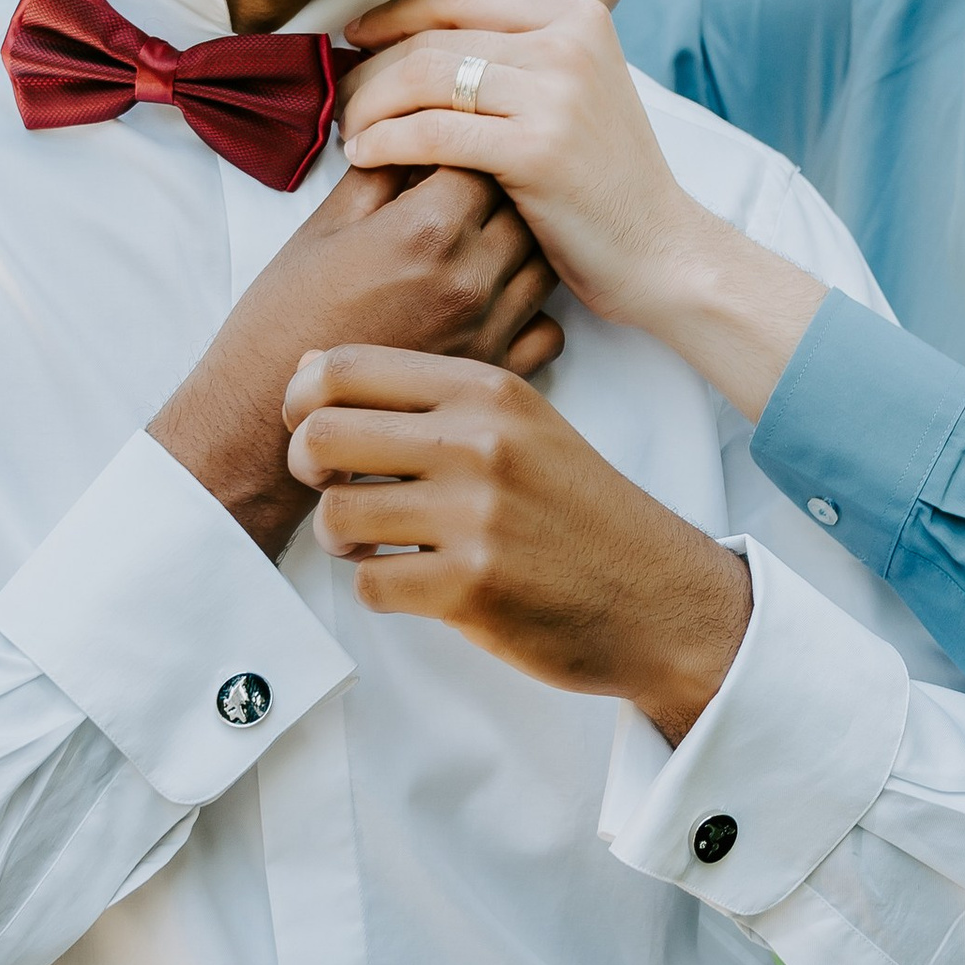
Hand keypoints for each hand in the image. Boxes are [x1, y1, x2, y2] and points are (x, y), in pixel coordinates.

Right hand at [150, 165, 562, 553]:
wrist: (265, 413)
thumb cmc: (284, 317)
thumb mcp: (323, 228)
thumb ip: (381, 174)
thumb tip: (413, 134)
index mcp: (427, 228)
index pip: (483, 154)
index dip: (463, 145)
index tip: (440, 153)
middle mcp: (470, 276)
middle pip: (525, 203)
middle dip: (499, 189)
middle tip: (462, 195)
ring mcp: (489, 327)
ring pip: (544, 262)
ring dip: (520, 245)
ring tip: (478, 247)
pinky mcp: (492, 371)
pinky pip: (548, 328)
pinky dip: (531, 309)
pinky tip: (493, 304)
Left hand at [283, 345, 751, 744]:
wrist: (661, 598)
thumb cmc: (578, 512)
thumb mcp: (521, 425)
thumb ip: (430, 397)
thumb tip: (311, 372)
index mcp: (488, 390)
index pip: (345, 366)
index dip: (303, 401)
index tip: (315, 429)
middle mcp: (481, 443)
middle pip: (322, 435)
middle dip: (309, 469)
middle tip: (337, 489)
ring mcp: (477, 516)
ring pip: (335, 515)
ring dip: (341, 538)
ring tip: (375, 542)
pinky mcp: (472, 587)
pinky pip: (369, 584)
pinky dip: (379, 589)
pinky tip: (415, 583)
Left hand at [338, 0, 826, 419]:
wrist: (663, 253)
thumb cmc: (603, 184)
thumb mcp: (572, 95)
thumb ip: (516, 58)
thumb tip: (418, 37)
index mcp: (577, 15)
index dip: (394, 14)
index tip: (355, 40)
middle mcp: (570, 40)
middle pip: (434, 34)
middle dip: (371, 65)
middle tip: (339, 97)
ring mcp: (557, 91)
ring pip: (424, 77)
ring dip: (370, 103)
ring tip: (347, 131)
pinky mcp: (538, 148)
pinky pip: (433, 132)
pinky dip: (386, 142)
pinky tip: (365, 157)